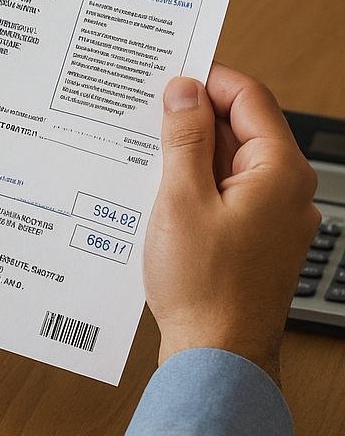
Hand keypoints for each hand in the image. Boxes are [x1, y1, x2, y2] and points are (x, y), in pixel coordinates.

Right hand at [143, 65, 318, 384]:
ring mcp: (275, 218)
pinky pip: (227, 195)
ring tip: (147, 159)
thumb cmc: (205, 289)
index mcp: (280, 171)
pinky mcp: (256, 241)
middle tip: (147, 116)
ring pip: (230, 164)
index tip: (168, 78)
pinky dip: (196, 187)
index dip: (206, 81)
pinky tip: (160, 195)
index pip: (249, 97)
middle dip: (193, 119)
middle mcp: (287, 191)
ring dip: (190, 156)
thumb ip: (183, 138)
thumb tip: (183, 92)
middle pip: (241, 129)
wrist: (217, 357)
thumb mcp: (181, 200)